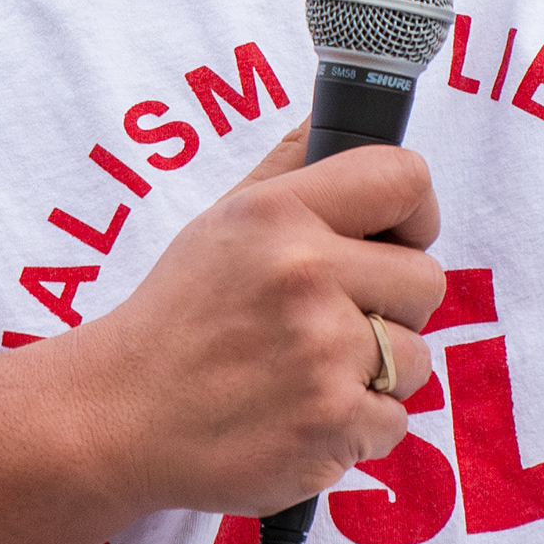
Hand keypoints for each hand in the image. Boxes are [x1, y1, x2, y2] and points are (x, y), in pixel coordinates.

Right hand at [65, 130, 443, 518]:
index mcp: (279, 213)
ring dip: (376, 374)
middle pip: (425, 279)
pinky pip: (395, 420)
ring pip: (417, 357)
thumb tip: (333, 114)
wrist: (118, 417)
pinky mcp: (331, 424)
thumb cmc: (177, 317)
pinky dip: (357, 428)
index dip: (416, 212)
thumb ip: (290, 167)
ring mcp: (321, 353)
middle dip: (392, 306)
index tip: (398, 237)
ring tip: (309, 374)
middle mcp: (304, 273)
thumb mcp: (221, 221)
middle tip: (333, 321)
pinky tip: (302, 415)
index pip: (404, 178)